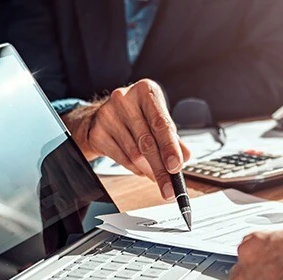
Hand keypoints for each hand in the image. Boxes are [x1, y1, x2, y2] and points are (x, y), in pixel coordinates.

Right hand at [62, 79, 190, 200]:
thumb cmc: (136, 115)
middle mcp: (125, 99)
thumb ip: (172, 137)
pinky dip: (135, 169)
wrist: (102, 116)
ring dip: (149, 170)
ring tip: (157, 177)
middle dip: (160, 168)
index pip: (161, 123)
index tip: (176, 166)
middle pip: (146, 141)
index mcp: (145, 91)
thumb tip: (185, 156)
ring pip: (134, 153)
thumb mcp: (156, 120)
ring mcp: (108, 115)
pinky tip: (141, 169)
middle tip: (169, 186)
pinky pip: (121, 158)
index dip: (170, 147)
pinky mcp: (97, 132)